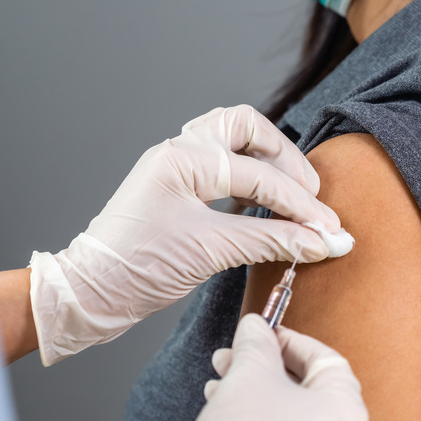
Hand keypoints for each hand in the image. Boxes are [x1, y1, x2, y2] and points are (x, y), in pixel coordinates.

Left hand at [28, 105, 353, 365]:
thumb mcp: (210, 252)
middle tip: (310, 196)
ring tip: (293, 196)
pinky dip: (249, 180)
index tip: (330, 231)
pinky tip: (264, 206)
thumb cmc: (135, 268)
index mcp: (182, 158)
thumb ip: (271, 242)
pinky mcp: (175, 188)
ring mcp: (175, 167)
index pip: (259, 174)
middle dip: (285, 159)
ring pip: (232, 141)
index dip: (300, 205)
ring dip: (267, 163)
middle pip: (247, 129)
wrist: (90, 291)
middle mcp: (178, 151)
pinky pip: (221, 166)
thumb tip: (321, 241)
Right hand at [187, 314, 367, 420]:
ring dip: (253, 394)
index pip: (325, 359)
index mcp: (345, 411)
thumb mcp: (247, 381)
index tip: (259, 332)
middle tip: (231, 357)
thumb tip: (256, 327)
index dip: (288, 339)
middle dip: (262, 367)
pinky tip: (225, 417)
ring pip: (290, 417)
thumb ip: (256, 346)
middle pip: (306, 388)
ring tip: (217, 387)